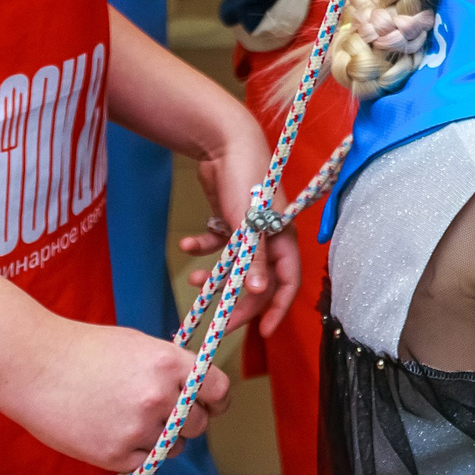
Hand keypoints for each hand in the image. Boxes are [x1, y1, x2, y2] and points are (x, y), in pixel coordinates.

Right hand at [0, 314, 229, 473]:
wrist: (35, 366)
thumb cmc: (85, 350)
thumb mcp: (139, 345)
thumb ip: (171, 369)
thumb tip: (196, 389)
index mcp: (169, 363)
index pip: (218, 389)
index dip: (217, 399)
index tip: (211, 404)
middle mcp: (159, 396)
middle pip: (199, 423)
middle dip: (187, 421)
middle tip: (164, 414)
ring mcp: (138, 428)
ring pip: (174, 447)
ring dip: (163, 440)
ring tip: (132, 422)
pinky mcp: (116, 454)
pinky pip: (146, 462)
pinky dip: (136, 454)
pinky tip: (114, 433)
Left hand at [177, 115, 302, 337]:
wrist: (225, 142)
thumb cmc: (246, 179)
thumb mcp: (249, 222)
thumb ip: (254, 257)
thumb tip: (258, 291)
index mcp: (282, 238)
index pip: (287, 282)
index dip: (277, 308)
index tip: (262, 332)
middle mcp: (269, 237)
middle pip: (258, 280)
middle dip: (238, 301)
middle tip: (219, 322)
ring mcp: (249, 229)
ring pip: (235, 265)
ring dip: (216, 277)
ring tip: (194, 282)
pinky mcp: (230, 220)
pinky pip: (218, 244)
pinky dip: (202, 248)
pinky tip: (187, 246)